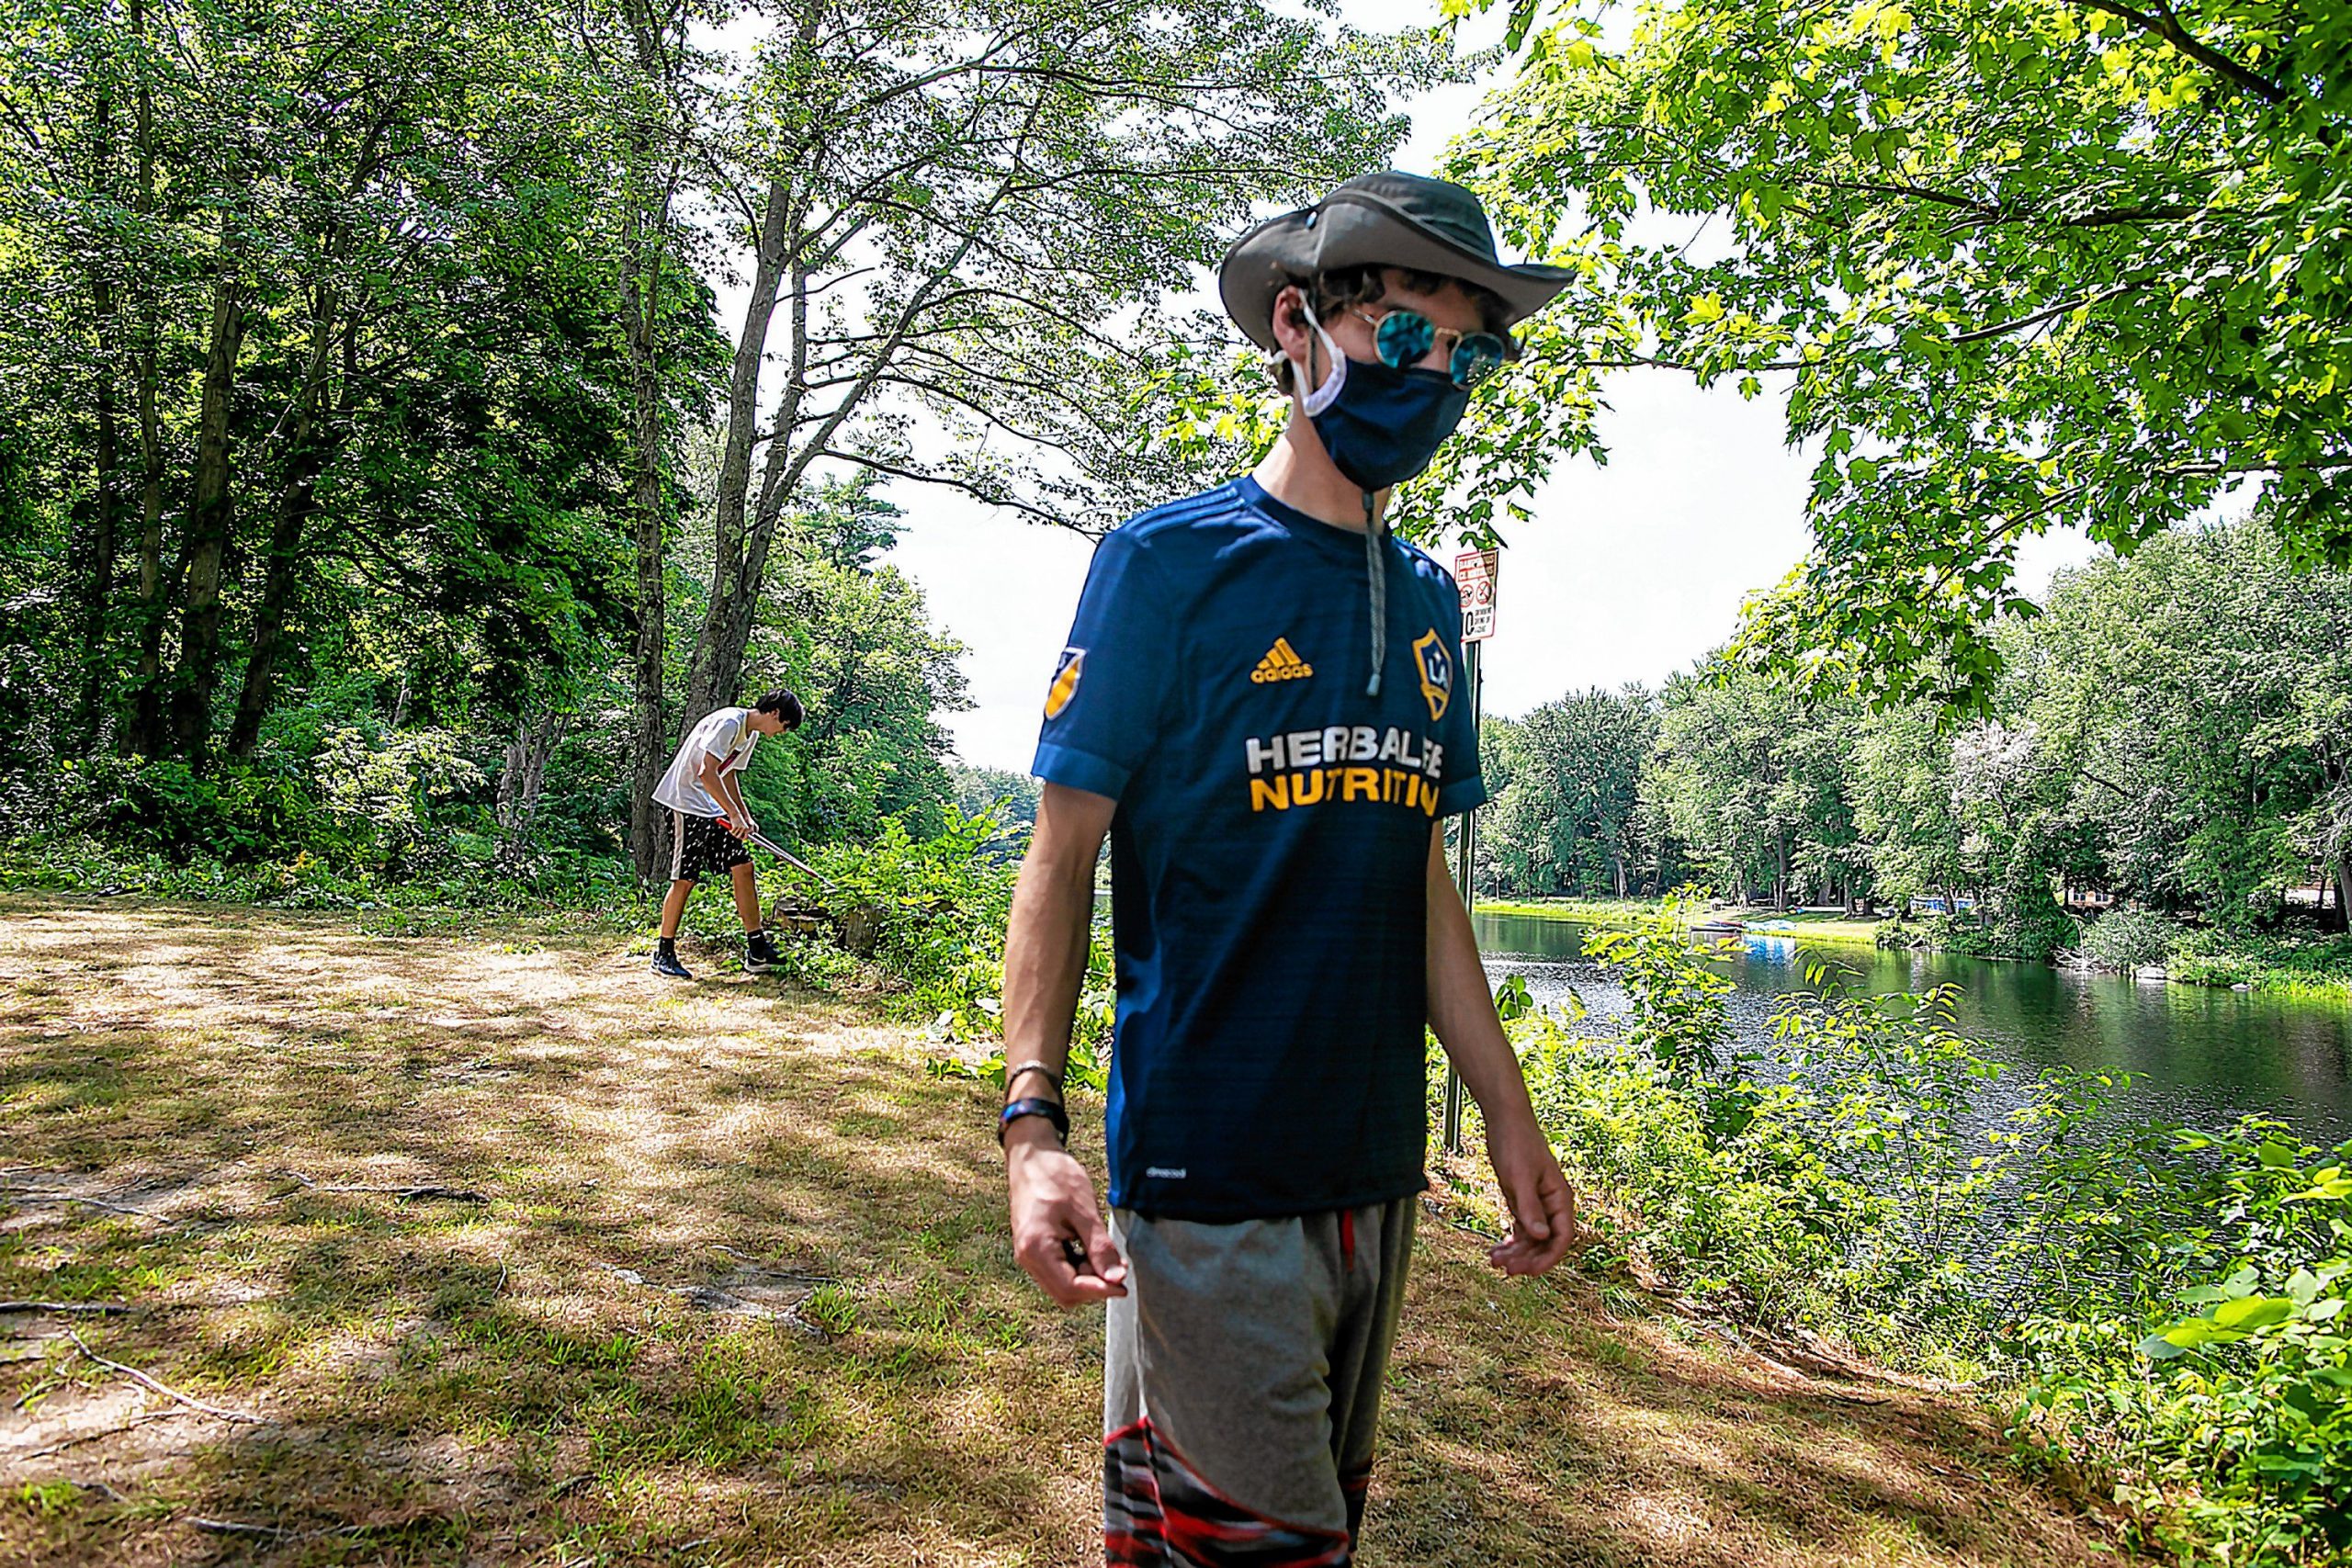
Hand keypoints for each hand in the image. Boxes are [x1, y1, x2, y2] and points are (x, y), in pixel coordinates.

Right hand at [721, 814, 751, 840]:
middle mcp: (745, 829)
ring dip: (733, 833)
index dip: (742, 838)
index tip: (739, 838)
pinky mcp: (736, 826)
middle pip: (739, 837)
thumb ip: (743, 831)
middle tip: (734, 835)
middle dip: (736, 836)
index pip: (745, 837)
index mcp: (748, 829)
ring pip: (735, 835)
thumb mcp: (742, 826)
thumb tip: (741, 838)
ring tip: (731, 831)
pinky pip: (732, 832)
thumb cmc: (739, 820)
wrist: (736, 814)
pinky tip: (730, 830)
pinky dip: (730, 831)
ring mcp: (740, 828)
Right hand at [1005, 1120, 1126, 1306]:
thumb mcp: (1084, 1211)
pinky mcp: (1034, 1249)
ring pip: (1062, 1285)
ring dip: (1086, 1277)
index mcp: (1037, 1249)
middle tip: (1116, 1265)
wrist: (1031, 1155)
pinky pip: (1057, 1270)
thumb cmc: (1055, 1176)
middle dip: (1093, 1286)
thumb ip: (1100, 1248)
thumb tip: (1116, 1278)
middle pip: (1065, 1293)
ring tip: (1104, 1253)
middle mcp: (1028, 1258)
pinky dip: (1077, 1267)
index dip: (1100, 1291)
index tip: (1123, 1285)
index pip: (1070, 1288)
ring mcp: (1029, 1254)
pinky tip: (1090, 1248)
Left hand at [1484, 1115, 1575, 1275]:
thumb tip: (1542, 1237)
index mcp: (1560, 1198)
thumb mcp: (1520, 1178)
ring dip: (1516, 1252)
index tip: (1530, 1272)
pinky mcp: (1523, 1200)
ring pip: (1532, 1238)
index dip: (1548, 1258)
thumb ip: (1530, 1208)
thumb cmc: (1516, 1143)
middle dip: (1527, 1258)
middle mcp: (1552, 1204)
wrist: (1505, 1120)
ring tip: (1495, 1261)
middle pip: (1546, 1242)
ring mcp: (1537, 1203)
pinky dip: (1511, 1241)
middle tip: (1506, 1269)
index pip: (1562, 1237)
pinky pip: (1521, 1228)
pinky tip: (1497, 1250)